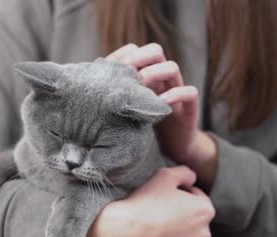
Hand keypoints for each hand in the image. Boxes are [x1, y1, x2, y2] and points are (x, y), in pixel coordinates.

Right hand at [65, 166, 214, 236]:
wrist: (124, 232)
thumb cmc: (145, 203)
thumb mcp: (165, 175)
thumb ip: (185, 172)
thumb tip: (191, 178)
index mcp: (205, 210)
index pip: (196, 194)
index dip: (179, 190)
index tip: (164, 194)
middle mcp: (204, 233)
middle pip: (195, 215)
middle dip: (182, 210)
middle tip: (160, 207)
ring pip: (190, 234)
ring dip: (181, 228)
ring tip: (159, 222)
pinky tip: (160, 236)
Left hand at [107, 43, 217, 190]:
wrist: (172, 147)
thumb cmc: (145, 125)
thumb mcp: (127, 108)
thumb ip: (115, 96)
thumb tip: (87, 89)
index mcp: (146, 74)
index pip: (137, 50)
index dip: (124, 54)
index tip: (109, 66)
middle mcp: (162, 78)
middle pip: (155, 50)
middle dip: (139, 57)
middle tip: (126, 72)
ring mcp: (177, 90)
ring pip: (172, 67)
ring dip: (155, 72)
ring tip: (141, 84)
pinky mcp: (190, 107)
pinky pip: (189, 92)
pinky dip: (176, 94)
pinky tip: (162, 102)